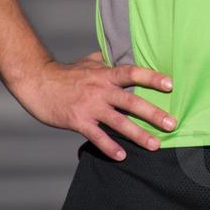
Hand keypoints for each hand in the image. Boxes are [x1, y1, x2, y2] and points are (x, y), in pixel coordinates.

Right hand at [9, 51, 175, 159]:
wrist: (38, 82)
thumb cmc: (66, 72)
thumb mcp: (90, 61)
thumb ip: (108, 60)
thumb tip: (123, 53)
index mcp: (105, 74)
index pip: (133, 73)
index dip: (152, 78)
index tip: (170, 84)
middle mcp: (101, 90)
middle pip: (131, 102)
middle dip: (153, 114)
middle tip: (172, 124)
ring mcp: (90, 107)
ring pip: (118, 122)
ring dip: (138, 135)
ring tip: (155, 145)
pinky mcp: (78, 122)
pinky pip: (97, 136)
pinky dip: (109, 146)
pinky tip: (122, 155)